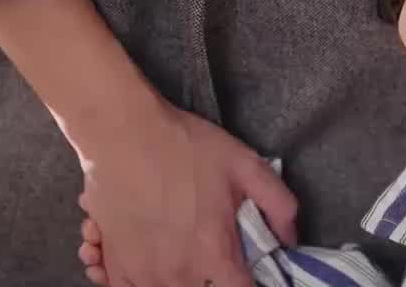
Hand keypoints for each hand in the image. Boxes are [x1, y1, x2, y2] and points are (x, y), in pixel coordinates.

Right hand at [74, 89, 297, 286]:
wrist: (123, 133)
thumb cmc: (184, 145)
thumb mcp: (242, 162)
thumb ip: (278, 203)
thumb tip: (290, 239)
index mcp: (215, 254)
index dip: (249, 283)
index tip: (245, 270)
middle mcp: (181, 275)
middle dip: (213, 278)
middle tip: (208, 246)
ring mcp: (145, 276)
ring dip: (180, 278)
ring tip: (177, 245)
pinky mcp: (116, 268)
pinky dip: (142, 280)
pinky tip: (148, 258)